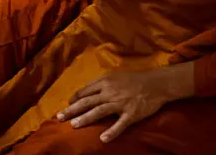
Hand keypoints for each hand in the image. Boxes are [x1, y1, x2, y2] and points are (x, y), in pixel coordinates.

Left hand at [57, 65, 193, 143]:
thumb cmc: (134, 79)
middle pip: (87, 102)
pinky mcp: (132, 114)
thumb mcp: (114, 76)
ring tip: (74, 125)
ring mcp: (120, 103)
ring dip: (85, 119)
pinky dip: (112, 132)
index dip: (74, 99)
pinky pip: (120, 124)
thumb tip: (86, 91)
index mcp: (104, 82)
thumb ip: (100, 83)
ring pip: (99, 112)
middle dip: (71, 110)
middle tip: (59, 117)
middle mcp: (110, 92)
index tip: (67, 105)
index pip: (84, 92)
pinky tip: (103, 139)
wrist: (156, 83)